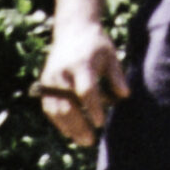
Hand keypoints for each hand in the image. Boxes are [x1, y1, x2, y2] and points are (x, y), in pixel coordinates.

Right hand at [34, 26, 128, 147]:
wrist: (73, 29)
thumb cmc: (96, 45)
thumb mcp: (111, 55)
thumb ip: (116, 76)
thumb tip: (125, 96)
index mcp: (81, 64)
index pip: (86, 90)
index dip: (93, 108)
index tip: (101, 123)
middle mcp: (62, 73)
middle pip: (67, 104)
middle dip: (79, 125)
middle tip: (91, 140)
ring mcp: (50, 79)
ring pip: (56, 110)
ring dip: (68, 128)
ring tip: (83, 140)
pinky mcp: (44, 85)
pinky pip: (49, 108)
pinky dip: (59, 122)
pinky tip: (71, 132)